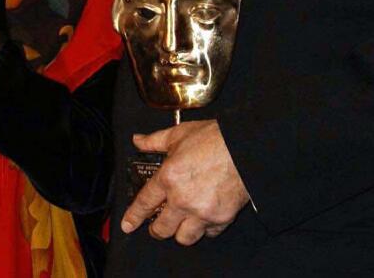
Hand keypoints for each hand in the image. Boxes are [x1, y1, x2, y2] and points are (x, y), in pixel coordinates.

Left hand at [120, 120, 249, 245]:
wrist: (246, 148)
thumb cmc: (213, 138)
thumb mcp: (178, 134)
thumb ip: (154, 141)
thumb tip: (137, 140)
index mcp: (169, 178)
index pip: (145, 204)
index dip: (134, 217)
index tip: (127, 226)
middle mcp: (182, 200)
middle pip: (162, 229)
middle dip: (157, 230)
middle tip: (158, 226)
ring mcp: (203, 212)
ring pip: (184, 238)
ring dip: (180, 233)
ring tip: (181, 224)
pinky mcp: (221, 219)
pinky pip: (208, 234)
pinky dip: (205, 229)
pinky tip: (203, 218)